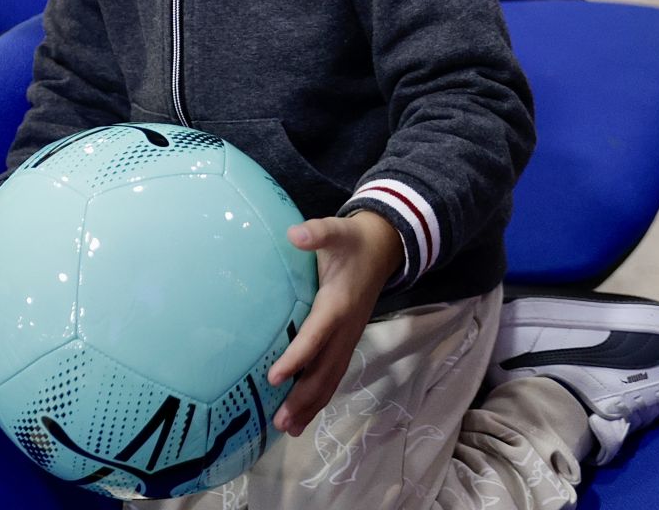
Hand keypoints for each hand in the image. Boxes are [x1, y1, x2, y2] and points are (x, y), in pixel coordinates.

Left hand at [265, 212, 403, 436]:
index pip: (316, 336)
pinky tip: (303, 412)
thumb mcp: (337, 231)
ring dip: (312, 404)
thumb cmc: (353, 240)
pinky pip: (335, 373)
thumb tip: (295, 234)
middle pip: (325, 369)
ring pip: (331, 377)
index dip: (297, 357)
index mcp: (337, 305)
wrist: (384, 247)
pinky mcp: (348, 341)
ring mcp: (349, 338)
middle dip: (304, 397)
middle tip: (280, 421)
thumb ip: (318, 233)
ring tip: (289, 428)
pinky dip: (320, 395)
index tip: (274, 377)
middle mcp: (346, 328)